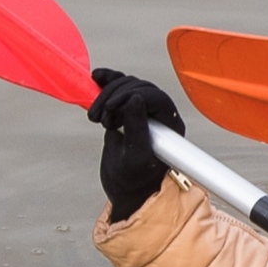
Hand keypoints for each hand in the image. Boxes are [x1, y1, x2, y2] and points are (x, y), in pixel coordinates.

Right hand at [87, 69, 185, 220]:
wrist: (124, 190)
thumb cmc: (134, 180)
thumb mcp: (135, 156)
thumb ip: (137, 127)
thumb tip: (136, 99)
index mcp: (170, 126)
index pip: (155, 96)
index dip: (131, 96)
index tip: (111, 109)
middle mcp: (161, 115)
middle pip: (139, 87)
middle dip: (115, 97)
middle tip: (100, 118)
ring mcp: (144, 110)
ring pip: (127, 85)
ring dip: (106, 94)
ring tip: (96, 117)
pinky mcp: (127, 110)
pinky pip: (119, 87)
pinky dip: (108, 81)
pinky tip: (96, 77)